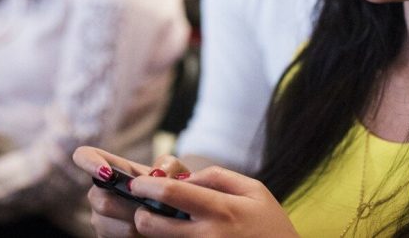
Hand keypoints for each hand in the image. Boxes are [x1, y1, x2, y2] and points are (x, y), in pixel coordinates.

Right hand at [72, 147, 190, 236]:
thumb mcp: (175, 171)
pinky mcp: (105, 235)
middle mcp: (101, 191)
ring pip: (103, 222)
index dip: (88, 162)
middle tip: (148, 209)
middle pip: (97, 198)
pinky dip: (132, 237)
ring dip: (130, 224)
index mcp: (115, 168)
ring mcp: (100, 216)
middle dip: (124, 205)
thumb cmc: (173, 188)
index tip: (108, 174)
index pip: (85, 156)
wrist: (178, 215)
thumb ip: (168, 165)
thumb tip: (158, 174)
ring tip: (152, 222)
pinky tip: (146, 234)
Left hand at [129, 166, 298, 237]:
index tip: (137, 182)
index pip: (170, 193)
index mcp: (222, 210)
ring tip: (162, 221)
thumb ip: (217, 176)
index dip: (146, 185)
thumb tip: (184, 178)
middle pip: (151, 226)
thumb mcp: (254, 190)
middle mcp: (208, 237)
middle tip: (143, 206)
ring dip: (153, 231)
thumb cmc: (271, 225)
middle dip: (140, 214)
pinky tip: (179, 233)